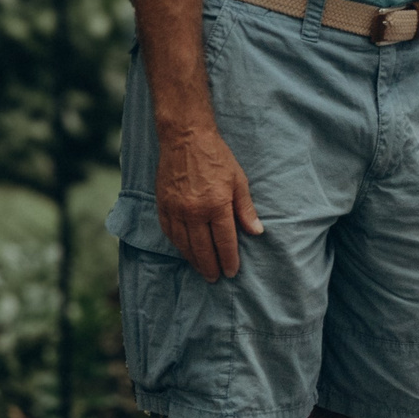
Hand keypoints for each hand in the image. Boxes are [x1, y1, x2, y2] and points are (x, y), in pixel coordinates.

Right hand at [155, 123, 263, 280]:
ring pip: (183, 244)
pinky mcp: (162, 205)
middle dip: (210, 266)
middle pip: (202, 248)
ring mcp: (175, 209)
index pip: (224, 241)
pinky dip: (177, 245)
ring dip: (193, 260)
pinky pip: (169, 232)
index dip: (229, 259)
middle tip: (216, 278)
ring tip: (202, 270)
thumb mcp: (239, 180)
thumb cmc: (217, 157)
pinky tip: (184, 251)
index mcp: (216, 205)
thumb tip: (256, 232)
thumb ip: (245, 209)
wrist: (185, 138)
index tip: (232, 272)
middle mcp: (194, 211)